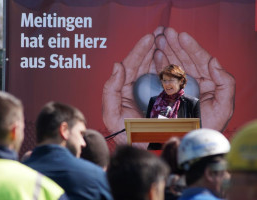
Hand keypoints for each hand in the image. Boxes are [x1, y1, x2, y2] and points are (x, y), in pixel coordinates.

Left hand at [102, 28, 163, 145]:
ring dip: (161, 53)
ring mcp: (148, 91)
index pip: (129, 65)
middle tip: (161, 33)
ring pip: (154, 68)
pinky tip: (174, 58)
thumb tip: (117, 66)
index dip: (138, 51)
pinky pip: (165, 79)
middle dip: (151, 47)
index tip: (148, 38)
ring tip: (168, 40)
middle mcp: (134, 87)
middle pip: (143, 63)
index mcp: (122, 89)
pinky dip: (169, 67)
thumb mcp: (112, 115)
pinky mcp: (160, 96)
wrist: (140, 149)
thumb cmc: (124, 134)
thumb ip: (110, 91)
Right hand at [154, 27, 234, 131]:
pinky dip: (158, 65)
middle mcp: (193, 82)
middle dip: (175, 44)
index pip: (200, 60)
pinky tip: (155, 54)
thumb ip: (225, 83)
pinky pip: (163, 76)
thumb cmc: (210, 127)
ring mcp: (179, 86)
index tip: (182, 36)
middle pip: (184, 59)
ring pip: (172, 65)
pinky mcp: (167, 93)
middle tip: (166, 32)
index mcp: (208, 82)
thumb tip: (214, 61)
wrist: (191, 142)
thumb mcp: (224, 107)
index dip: (191, 47)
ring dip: (165, 50)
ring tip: (158, 38)